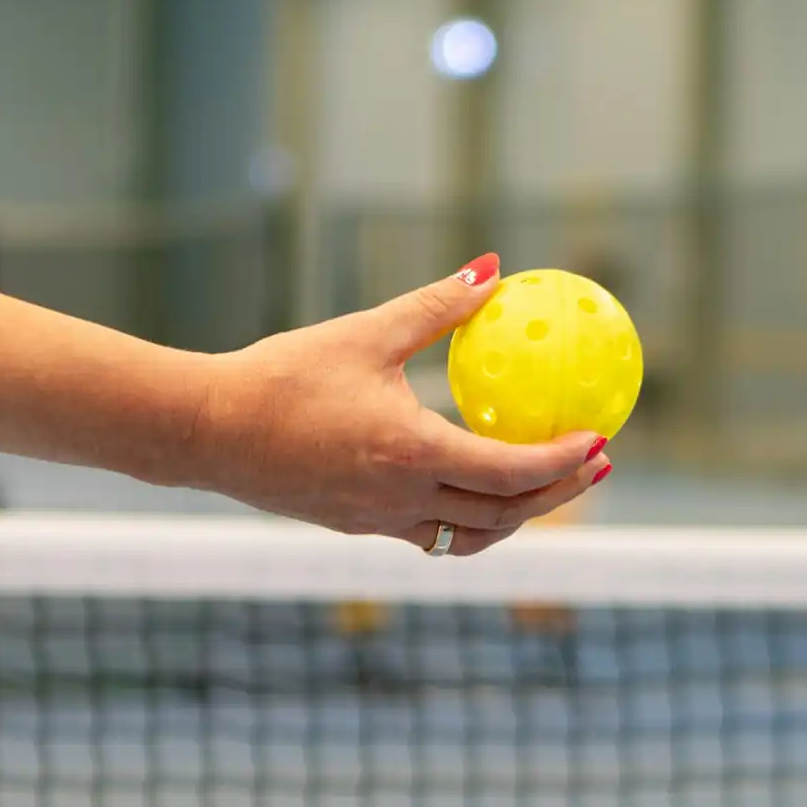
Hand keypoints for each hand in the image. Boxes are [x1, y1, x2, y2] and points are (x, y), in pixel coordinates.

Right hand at [181, 255, 610, 554]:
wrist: (206, 430)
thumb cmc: (281, 375)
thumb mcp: (365, 333)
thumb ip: (436, 306)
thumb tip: (492, 269)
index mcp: (412, 454)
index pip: (511, 471)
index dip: (563, 461)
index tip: (600, 439)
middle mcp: (403, 499)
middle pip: (506, 515)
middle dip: (561, 493)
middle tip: (598, 463)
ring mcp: (381, 521)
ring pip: (472, 537)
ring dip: (519, 516)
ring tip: (551, 483)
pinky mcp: (359, 527)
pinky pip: (434, 536)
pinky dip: (472, 521)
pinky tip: (482, 489)